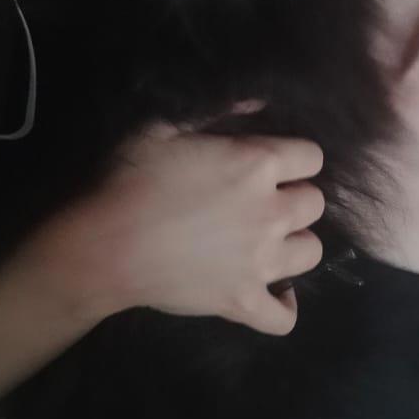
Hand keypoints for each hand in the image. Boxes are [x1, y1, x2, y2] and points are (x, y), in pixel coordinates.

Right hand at [36, 100, 326, 335]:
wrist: (103, 245)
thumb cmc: (130, 178)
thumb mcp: (165, 126)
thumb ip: (217, 110)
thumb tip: (258, 100)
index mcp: (257, 164)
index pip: (312, 156)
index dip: (296, 157)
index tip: (276, 163)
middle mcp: (271, 213)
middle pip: (315, 204)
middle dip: (296, 198)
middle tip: (266, 201)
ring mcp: (261, 263)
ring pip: (312, 253)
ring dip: (295, 244)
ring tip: (270, 240)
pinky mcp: (242, 302)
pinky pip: (284, 318)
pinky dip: (284, 307)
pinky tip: (274, 292)